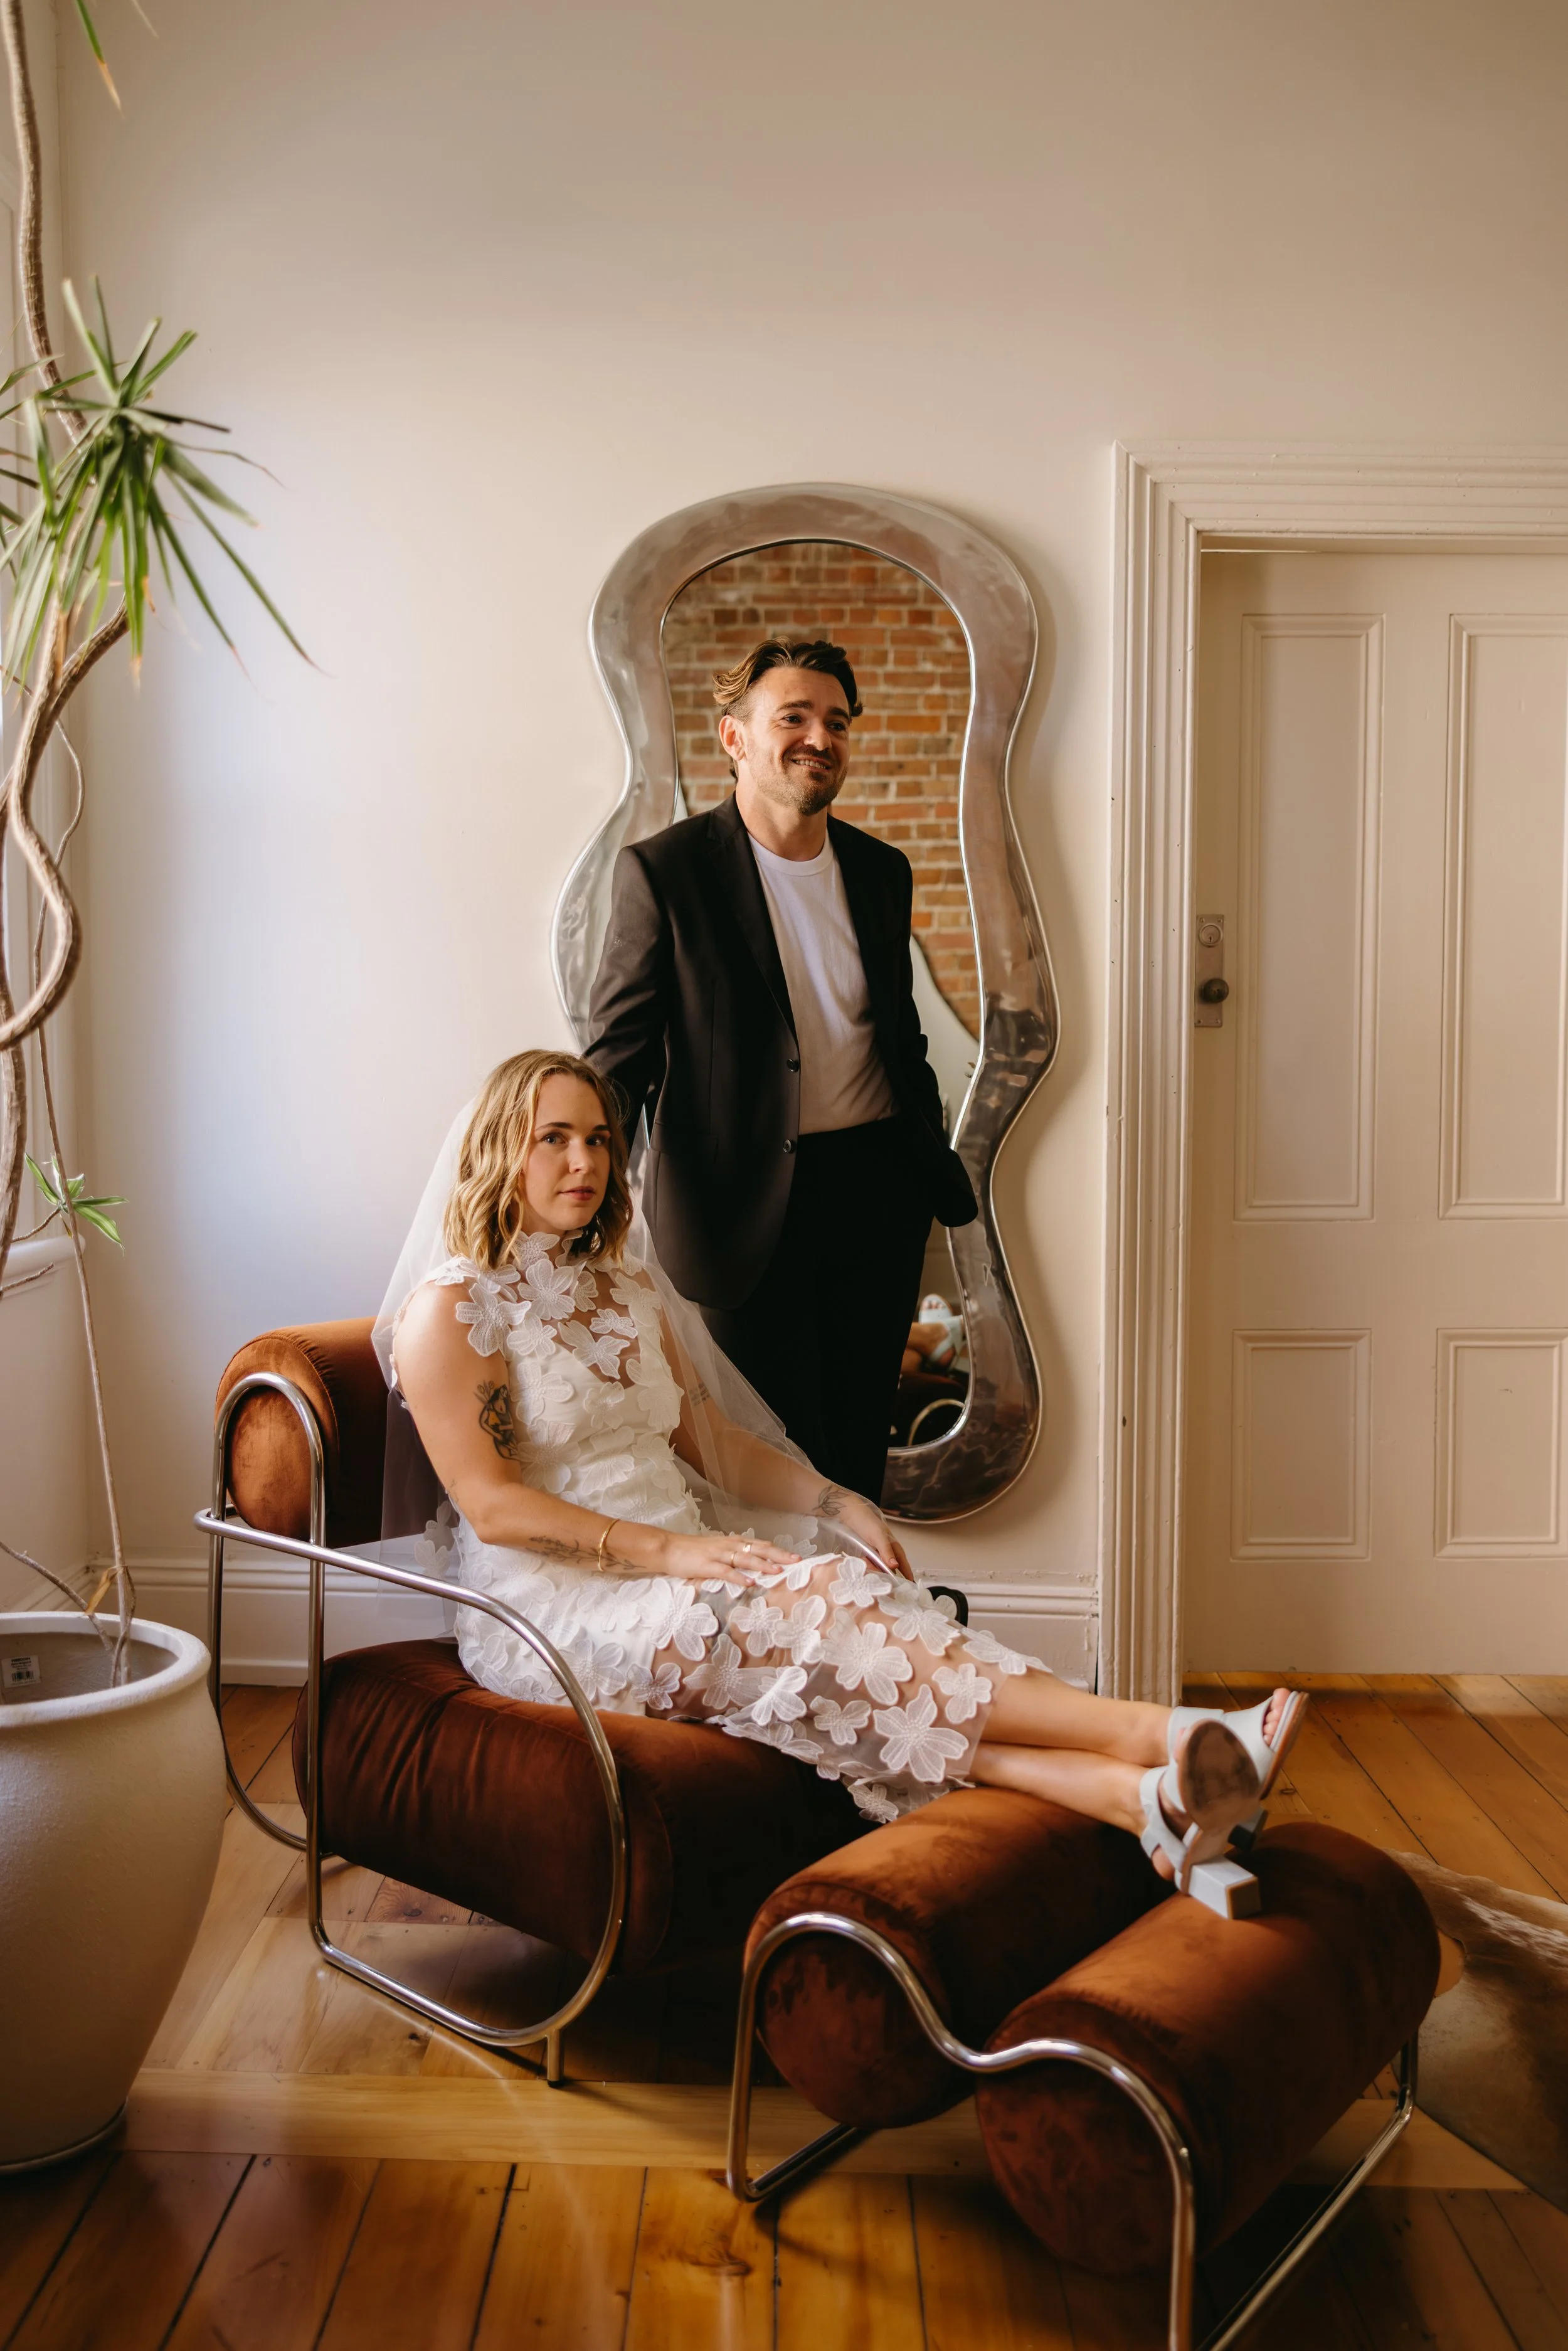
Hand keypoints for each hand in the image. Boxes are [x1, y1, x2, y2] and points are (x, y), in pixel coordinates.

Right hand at [636, 1529, 801, 1584]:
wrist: (667, 1548)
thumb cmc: (692, 1552)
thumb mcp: (717, 1550)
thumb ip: (733, 1556)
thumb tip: (751, 1565)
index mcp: (733, 1542)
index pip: (761, 1545)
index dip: (778, 1551)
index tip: (795, 1557)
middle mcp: (729, 1545)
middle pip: (758, 1549)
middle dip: (779, 1556)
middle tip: (797, 1562)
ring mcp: (718, 1554)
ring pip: (745, 1558)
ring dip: (763, 1565)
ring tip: (779, 1571)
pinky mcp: (706, 1565)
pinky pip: (725, 1572)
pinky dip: (739, 1577)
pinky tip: (750, 1583)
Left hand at [830, 1493, 913, 1579]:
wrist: (848, 1513)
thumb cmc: (865, 1522)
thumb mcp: (878, 1536)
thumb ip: (886, 1551)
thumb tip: (895, 1566)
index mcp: (893, 1545)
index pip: (903, 1563)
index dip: (907, 1573)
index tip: (910, 1585)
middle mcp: (885, 1549)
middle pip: (891, 1567)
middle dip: (891, 1576)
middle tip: (892, 1587)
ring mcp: (875, 1551)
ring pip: (880, 1566)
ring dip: (878, 1573)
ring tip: (877, 1580)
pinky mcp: (865, 1552)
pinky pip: (870, 1564)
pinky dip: (869, 1568)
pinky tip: (866, 1570)